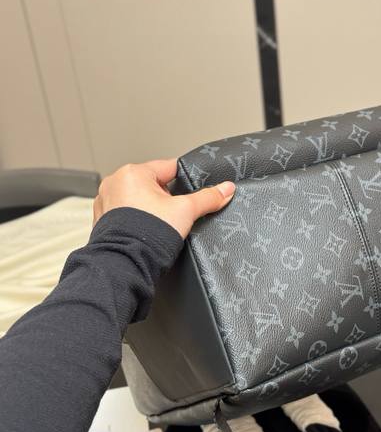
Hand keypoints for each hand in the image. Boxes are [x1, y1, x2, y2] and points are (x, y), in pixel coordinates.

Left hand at [93, 159, 234, 237]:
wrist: (127, 263)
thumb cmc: (149, 234)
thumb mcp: (186, 211)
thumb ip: (208, 197)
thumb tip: (227, 188)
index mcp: (134, 172)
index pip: (168, 167)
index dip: (185, 179)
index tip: (192, 190)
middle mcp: (115, 183)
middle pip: (153, 184)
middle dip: (166, 197)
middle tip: (175, 213)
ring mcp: (105, 201)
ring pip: (138, 199)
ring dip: (149, 208)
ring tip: (160, 224)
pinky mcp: (101, 219)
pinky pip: (125, 213)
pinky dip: (135, 220)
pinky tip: (145, 231)